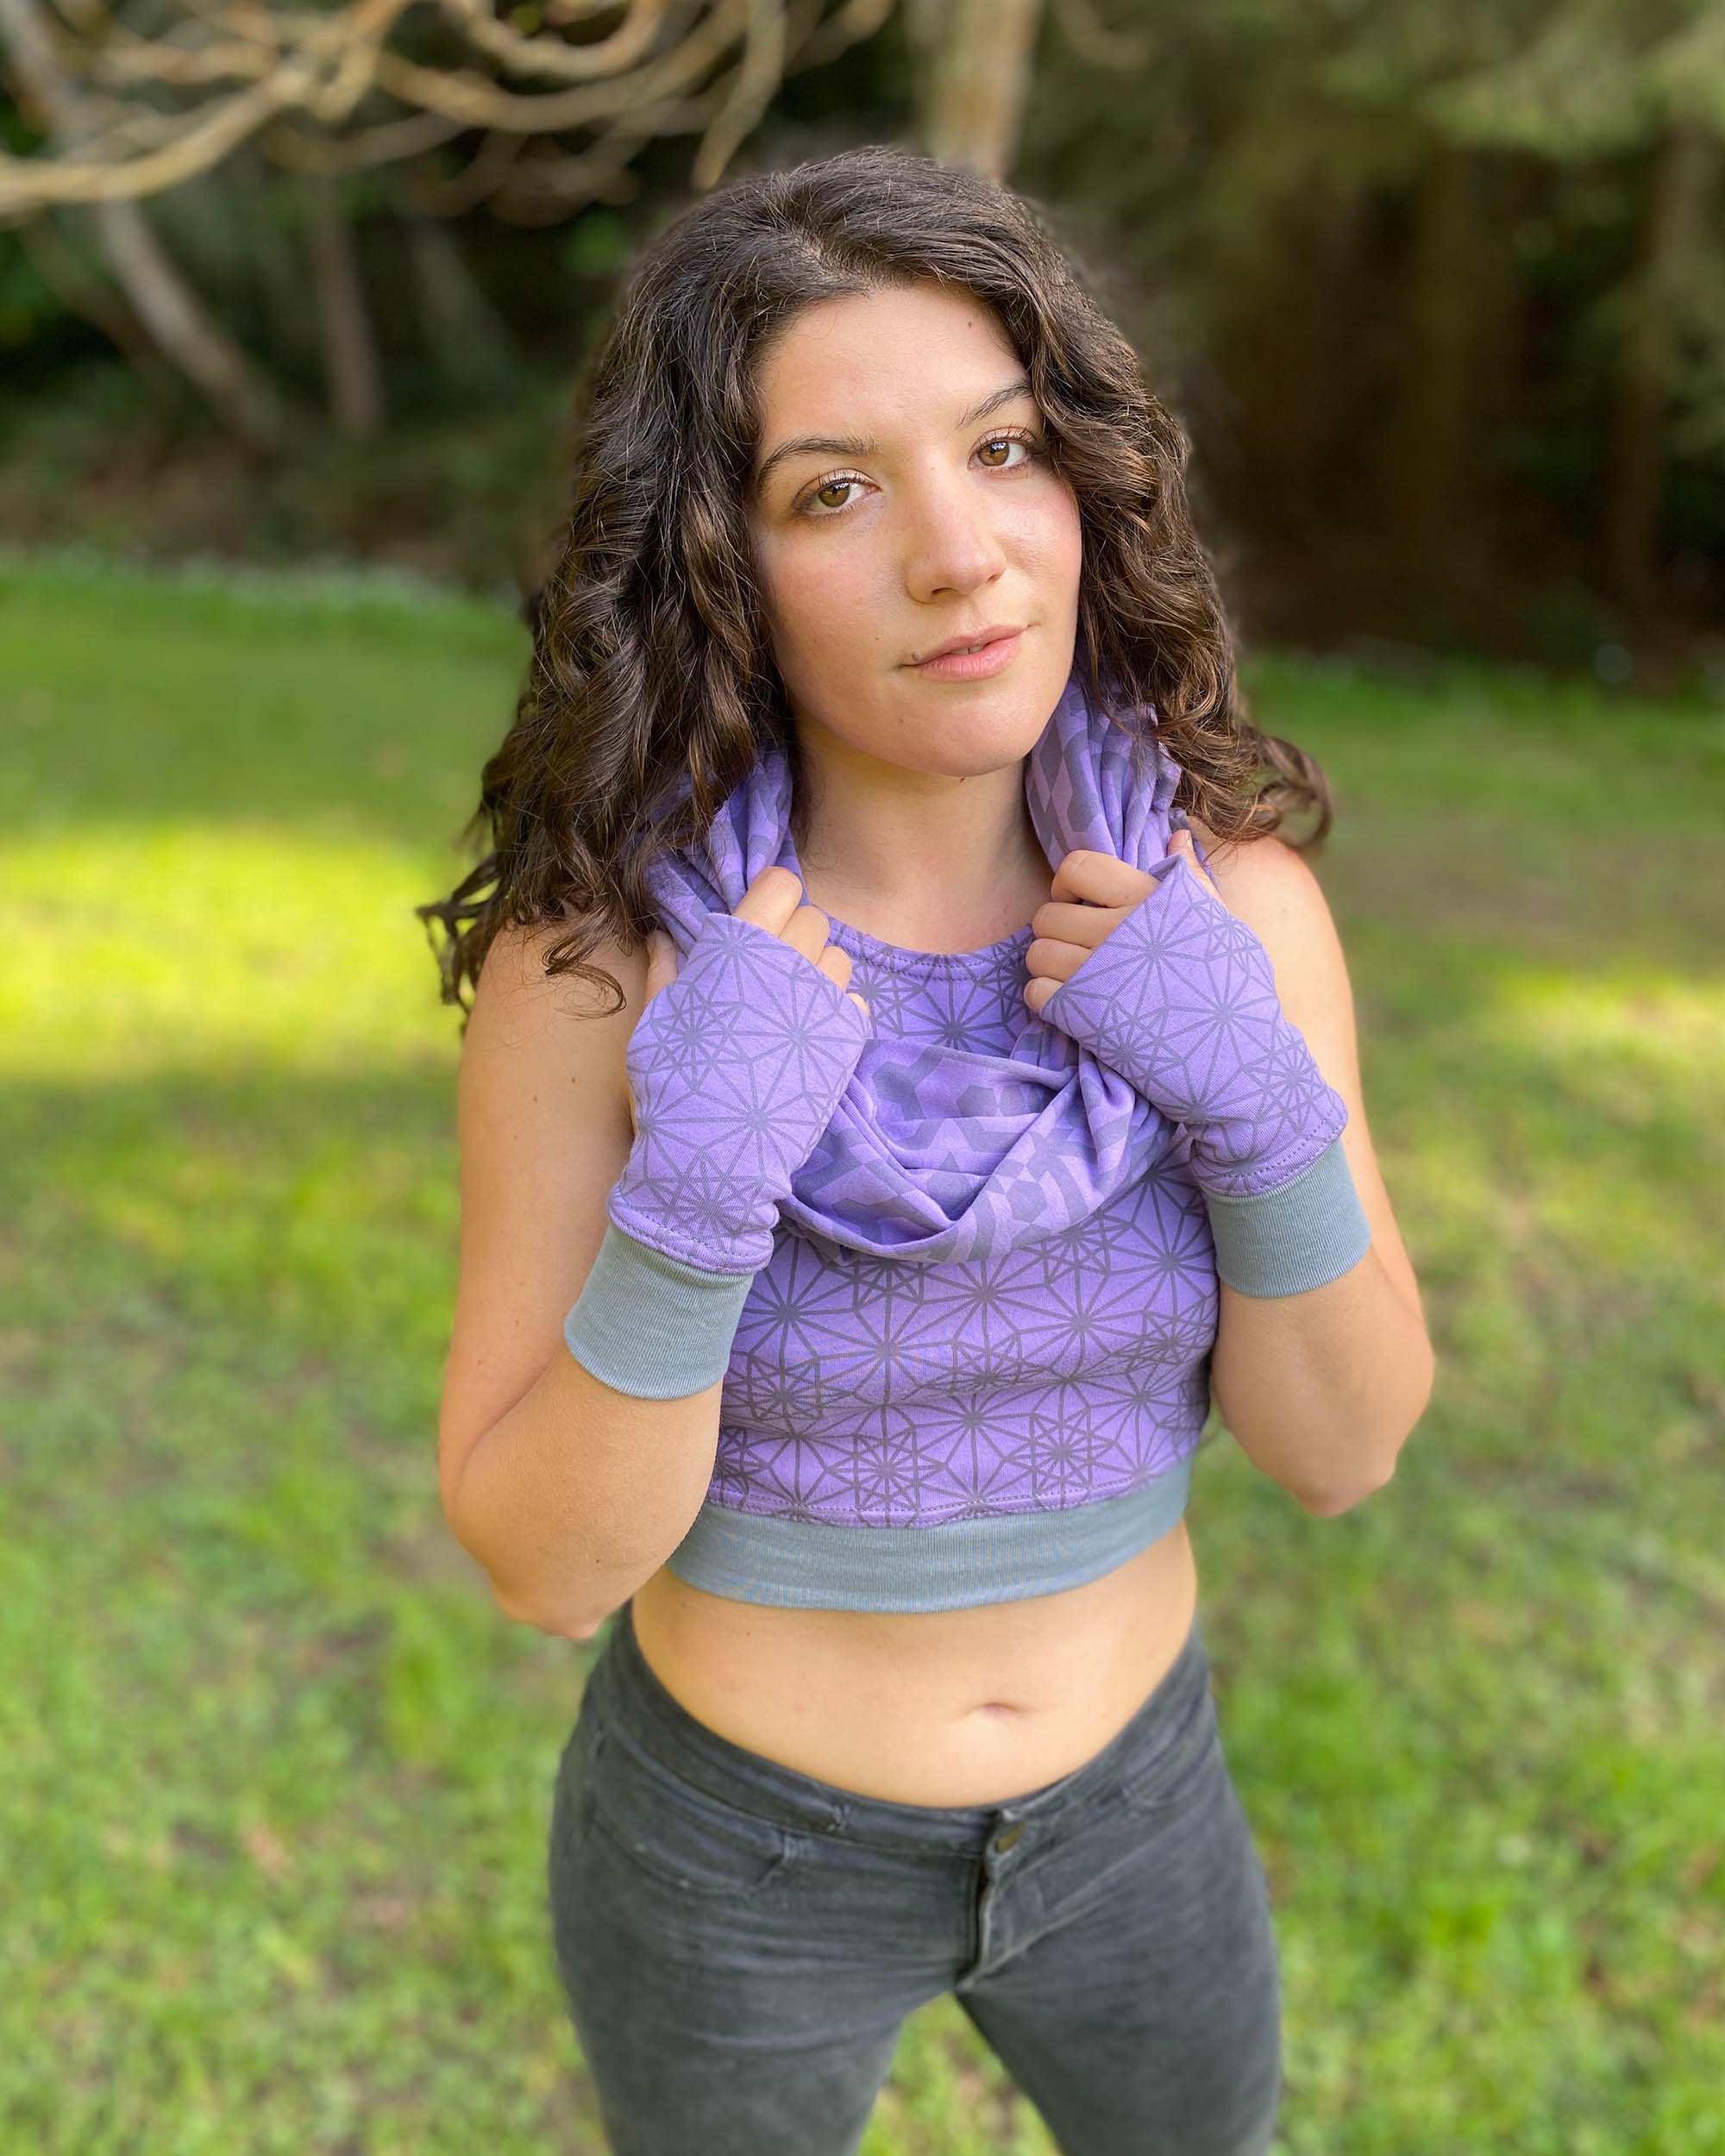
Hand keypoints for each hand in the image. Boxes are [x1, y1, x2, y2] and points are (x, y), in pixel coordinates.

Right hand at [628, 868, 867, 1139]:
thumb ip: (665, 973)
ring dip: (819, 973)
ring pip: (839, 958)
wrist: (714, 1151)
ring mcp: (822, 1000)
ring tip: (791, 1008)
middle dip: (794, 938)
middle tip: (770, 974)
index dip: (772, 899)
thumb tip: (664, 937)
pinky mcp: (846, 1039)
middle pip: (814, 918)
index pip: (783, 884)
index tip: (759, 925)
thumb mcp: (656, 1021)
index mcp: (740, 948)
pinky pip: (856, 1002)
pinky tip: (810, 1038)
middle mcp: (788, 963)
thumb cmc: (671, 1084)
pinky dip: (838, 1013)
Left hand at [1026, 826, 1347, 1198]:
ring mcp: (1097, 972)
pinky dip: (1046, 1000)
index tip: (1082, 904)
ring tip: (1075, 980)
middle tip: (1079, 951)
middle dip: (1057, 931)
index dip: (1069, 884)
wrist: (1240, 1062)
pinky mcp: (1083, 1016)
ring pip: (1036, 953)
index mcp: (1150, 898)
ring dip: (1048, 966)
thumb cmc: (1240, 991)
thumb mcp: (1224, 925)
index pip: (1078, 866)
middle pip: (1047, 914)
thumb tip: (1175, 835)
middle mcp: (1118, 928)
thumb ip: (1193, 881)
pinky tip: (1072, 1009)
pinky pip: (1035, 993)